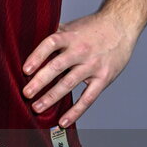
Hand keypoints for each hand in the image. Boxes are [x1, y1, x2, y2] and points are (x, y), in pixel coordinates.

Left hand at [21, 12, 137, 127]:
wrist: (121, 25)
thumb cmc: (92, 28)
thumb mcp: (72, 26)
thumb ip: (53, 34)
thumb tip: (28, 39)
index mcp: (70, 36)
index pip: (51, 44)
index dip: (37, 56)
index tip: (25, 70)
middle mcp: (81, 50)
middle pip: (57, 66)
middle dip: (40, 81)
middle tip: (26, 93)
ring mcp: (93, 65)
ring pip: (69, 84)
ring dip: (51, 97)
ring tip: (36, 108)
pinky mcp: (103, 78)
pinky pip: (88, 98)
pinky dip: (75, 111)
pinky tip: (63, 121)